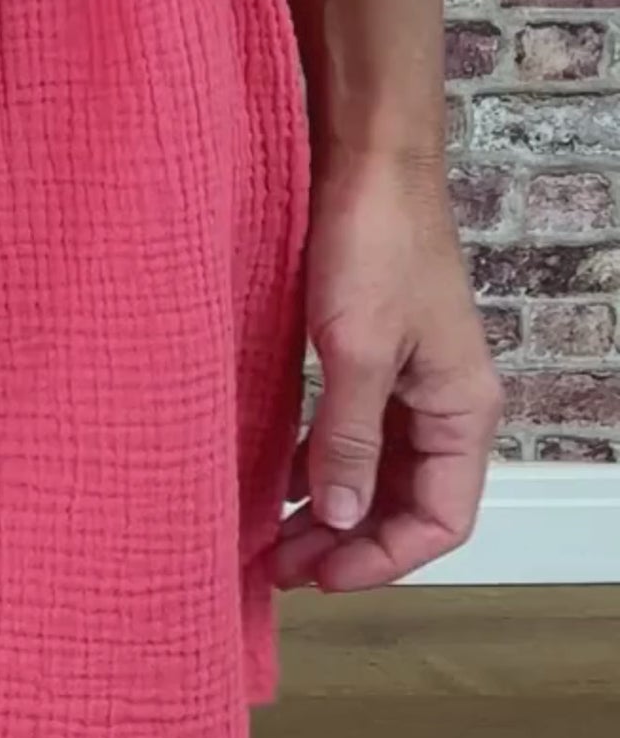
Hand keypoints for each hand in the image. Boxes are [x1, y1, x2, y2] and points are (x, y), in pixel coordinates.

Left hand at [272, 150, 506, 593]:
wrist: (368, 161)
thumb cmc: (374, 243)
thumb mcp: (355, 351)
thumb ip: (349, 440)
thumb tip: (342, 519)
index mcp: (461, 409)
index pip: (440, 519)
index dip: (383, 558)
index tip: (321, 576)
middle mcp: (446, 404)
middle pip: (408, 503)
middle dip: (351, 543)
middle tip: (283, 568)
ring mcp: (413, 381)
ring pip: (379, 473)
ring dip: (333, 510)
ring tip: (275, 540)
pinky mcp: (378, 357)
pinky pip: (358, 435)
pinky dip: (324, 465)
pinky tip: (282, 481)